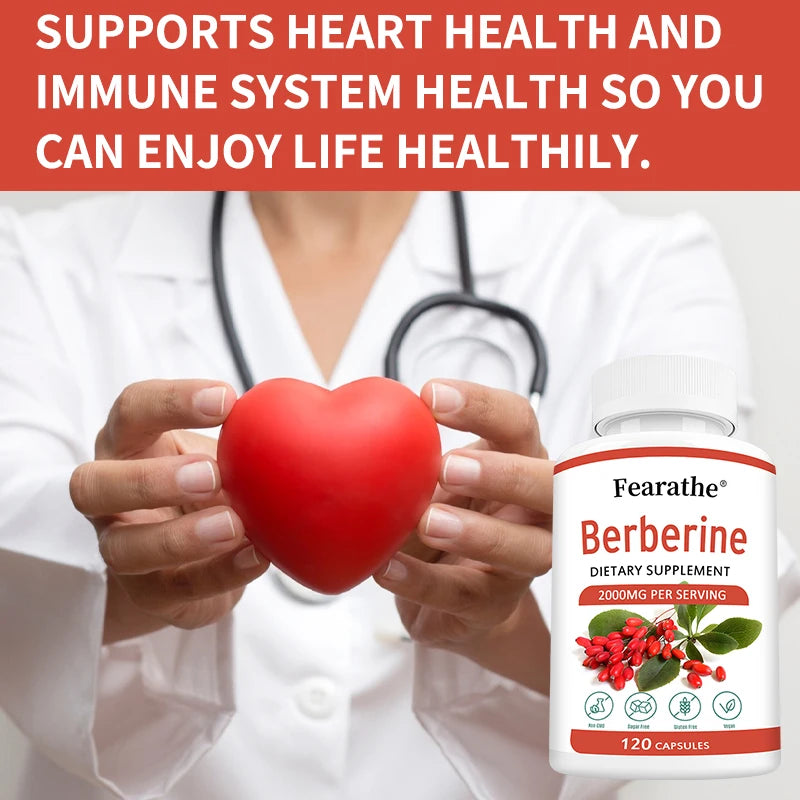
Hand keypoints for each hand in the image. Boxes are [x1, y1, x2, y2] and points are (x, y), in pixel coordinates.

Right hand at [70, 380, 268, 643]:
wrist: (195, 559)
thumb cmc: (209, 487)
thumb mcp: (223, 455)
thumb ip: (245, 440)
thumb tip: (301, 420)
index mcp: (129, 445)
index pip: (131, 410)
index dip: (171, 401)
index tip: (227, 400)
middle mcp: (109, 497)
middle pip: (93, 486)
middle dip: (150, 480)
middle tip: (211, 475)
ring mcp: (121, 549)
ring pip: (125, 549)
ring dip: (181, 537)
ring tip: (233, 524)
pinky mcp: (150, 593)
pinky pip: (177, 589)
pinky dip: (221, 572)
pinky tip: (258, 556)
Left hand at [374, 380, 552, 689]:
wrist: (452, 599)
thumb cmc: (450, 517)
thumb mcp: (436, 479)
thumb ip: (418, 455)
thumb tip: (367, 424)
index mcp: (521, 461)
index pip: (518, 422)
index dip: (482, 406)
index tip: (431, 395)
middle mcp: (536, 509)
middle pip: (548, 486)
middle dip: (503, 474)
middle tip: (449, 467)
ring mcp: (522, 563)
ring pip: (527, 549)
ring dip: (480, 534)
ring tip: (430, 522)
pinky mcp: (492, 606)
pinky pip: (465, 595)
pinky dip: (423, 582)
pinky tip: (387, 567)